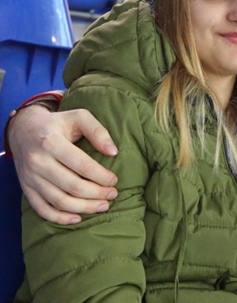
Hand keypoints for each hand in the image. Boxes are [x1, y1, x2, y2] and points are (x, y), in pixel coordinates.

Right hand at [9, 105, 118, 224]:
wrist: (23, 130)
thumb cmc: (58, 123)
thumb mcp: (79, 117)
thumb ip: (97, 131)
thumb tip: (113, 151)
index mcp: (51, 142)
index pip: (82, 165)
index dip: (101, 176)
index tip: (114, 180)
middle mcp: (38, 161)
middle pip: (72, 186)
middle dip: (97, 194)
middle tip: (113, 194)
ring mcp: (30, 177)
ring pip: (59, 201)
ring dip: (84, 207)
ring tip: (103, 206)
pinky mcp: (26, 188)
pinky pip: (42, 209)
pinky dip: (60, 218)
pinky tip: (78, 218)